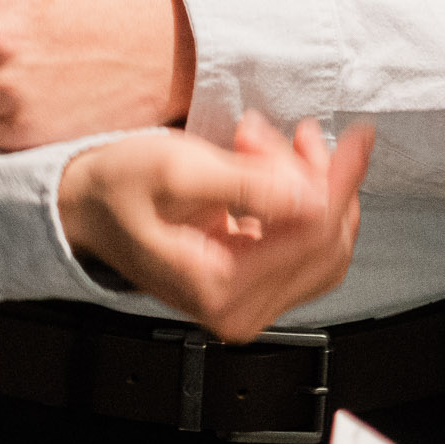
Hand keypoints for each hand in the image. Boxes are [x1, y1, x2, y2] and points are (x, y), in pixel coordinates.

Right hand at [57, 114, 374, 341]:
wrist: (86, 207)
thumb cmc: (118, 189)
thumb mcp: (179, 171)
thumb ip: (249, 186)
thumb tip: (316, 198)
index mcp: (218, 289)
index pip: (311, 236)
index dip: (340, 180)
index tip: (358, 137)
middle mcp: (237, 310)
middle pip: (324, 243)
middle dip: (318, 178)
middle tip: (294, 132)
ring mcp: (245, 303)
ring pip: (319, 243)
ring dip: (306, 185)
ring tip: (262, 144)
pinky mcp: (250, 287)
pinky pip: (300, 246)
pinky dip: (294, 199)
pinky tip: (263, 164)